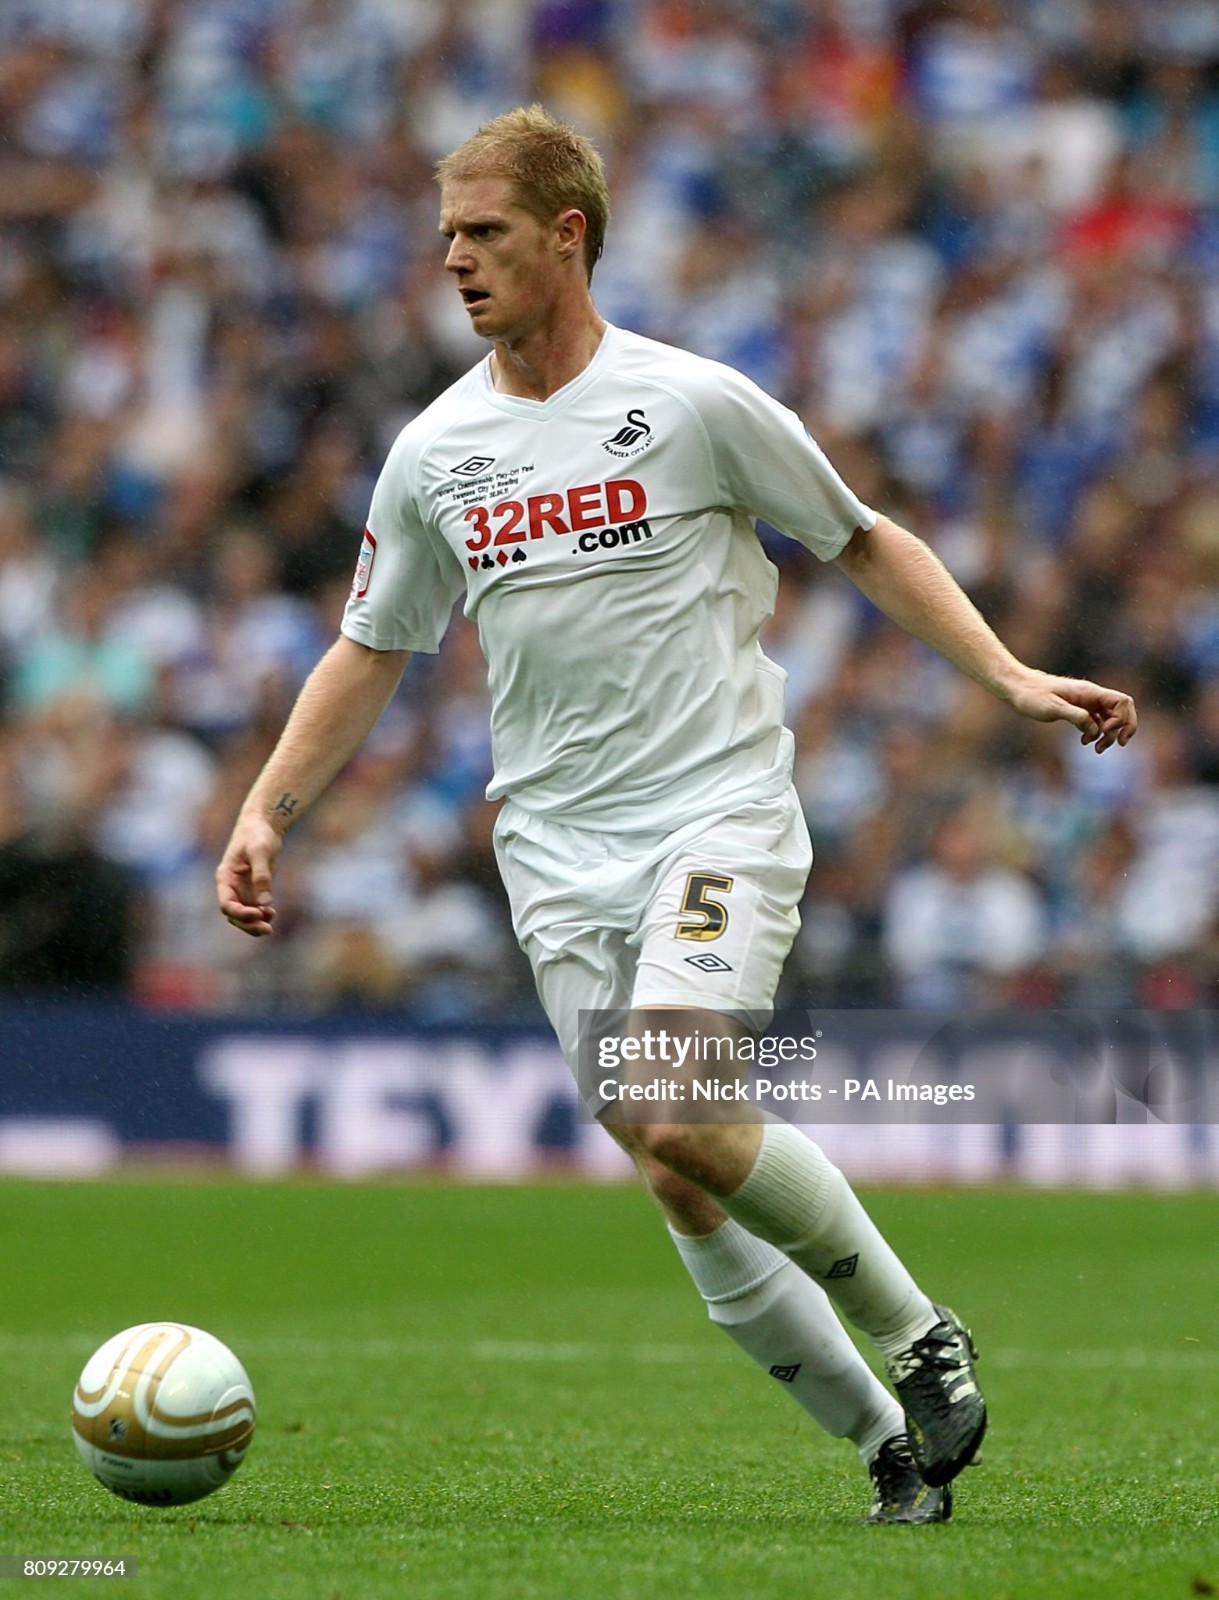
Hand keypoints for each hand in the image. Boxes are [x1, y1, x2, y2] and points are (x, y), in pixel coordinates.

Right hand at [215, 813, 283, 935]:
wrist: (264, 824)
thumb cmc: (258, 834)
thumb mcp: (260, 852)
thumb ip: (262, 876)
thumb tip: (265, 903)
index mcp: (225, 877)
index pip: (226, 904)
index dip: (240, 913)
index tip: (258, 913)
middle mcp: (231, 886)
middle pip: (234, 914)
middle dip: (248, 924)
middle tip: (267, 929)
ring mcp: (242, 888)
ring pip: (243, 915)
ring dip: (254, 923)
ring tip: (269, 927)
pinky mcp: (254, 888)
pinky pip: (254, 908)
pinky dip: (262, 915)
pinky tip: (272, 914)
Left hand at [1004, 669, 1137, 752]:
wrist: (1018, 688)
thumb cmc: (1033, 696)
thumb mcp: (1054, 708)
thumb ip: (1077, 717)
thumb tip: (1096, 731)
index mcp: (1090, 692)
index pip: (1122, 701)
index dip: (1122, 719)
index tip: (1104, 731)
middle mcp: (1091, 696)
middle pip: (1122, 710)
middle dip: (1123, 728)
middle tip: (1119, 744)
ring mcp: (1086, 703)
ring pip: (1110, 718)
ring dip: (1109, 735)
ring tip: (1096, 749)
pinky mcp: (1078, 710)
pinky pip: (1096, 722)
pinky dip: (1096, 733)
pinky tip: (1084, 742)